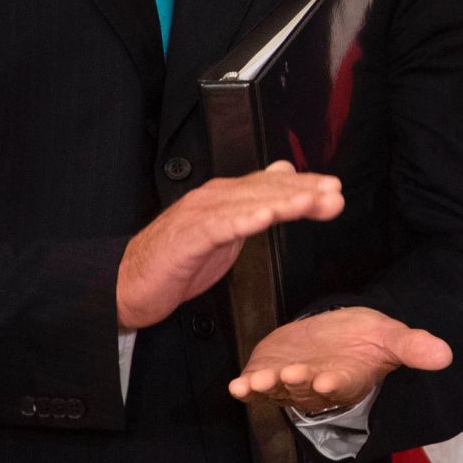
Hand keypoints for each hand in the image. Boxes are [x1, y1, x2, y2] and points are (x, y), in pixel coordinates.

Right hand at [115, 162, 342, 330]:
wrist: (129, 285)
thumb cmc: (177, 260)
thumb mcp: (225, 231)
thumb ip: (253, 206)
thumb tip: (285, 177)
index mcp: (225, 198)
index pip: (271, 185)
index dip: (304, 185)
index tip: (334, 190)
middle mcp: (213, 199)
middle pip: (265, 190)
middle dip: (302, 191)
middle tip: (333, 195)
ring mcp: (199, 216)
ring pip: (247, 203)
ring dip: (281, 201)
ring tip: (310, 201)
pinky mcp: (186, 238)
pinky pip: (219, 226)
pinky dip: (242, 220)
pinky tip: (264, 218)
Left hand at [229, 306, 451, 415]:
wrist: (336, 336)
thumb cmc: (366, 340)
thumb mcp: (391, 337)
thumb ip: (414, 347)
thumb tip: (445, 355)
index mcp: (348, 378)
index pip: (342, 384)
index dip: (334, 383)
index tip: (328, 380)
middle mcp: (317, 387)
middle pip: (305, 389)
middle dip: (296, 383)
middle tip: (291, 374)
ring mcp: (290, 384)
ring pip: (277, 391)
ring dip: (267, 386)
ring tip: (257, 381)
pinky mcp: (269, 375)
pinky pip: (255, 387)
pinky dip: (245, 388)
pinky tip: (236, 387)